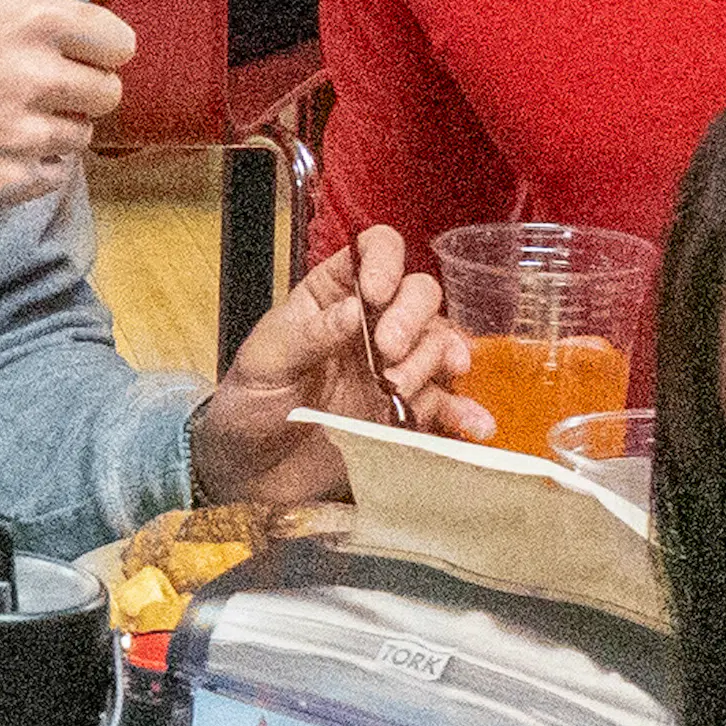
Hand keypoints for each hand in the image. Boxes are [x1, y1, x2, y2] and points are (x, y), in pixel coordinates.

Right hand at [0, 0, 126, 216]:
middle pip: (107, 94)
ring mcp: (19, 136)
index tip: (60, 51)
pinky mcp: (3, 183)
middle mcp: (35, 79)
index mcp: (35, 20)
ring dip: (53, 127)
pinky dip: (31, 167)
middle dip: (76, 89)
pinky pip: (53, 177)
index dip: (93, 48)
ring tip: (3, 116)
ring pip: (80, 137)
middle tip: (28, 85)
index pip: (119, 45)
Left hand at [188, 219, 458, 510]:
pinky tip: (476, 424)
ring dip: (430, 363)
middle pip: (419, 295)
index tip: (375, 294)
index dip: (385, 262)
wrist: (250, 475)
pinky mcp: (408, 413)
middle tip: (387, 354)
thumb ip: (310, 334)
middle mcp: (371, 324)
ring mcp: (394, 368)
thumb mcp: (265, 362)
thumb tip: (355, 308)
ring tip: (399, 393)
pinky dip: (465, 411)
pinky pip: (448, 404)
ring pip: (438, 344)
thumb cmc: (249, 406)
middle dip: (411, 319)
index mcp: (331, 295)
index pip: (373, 251)